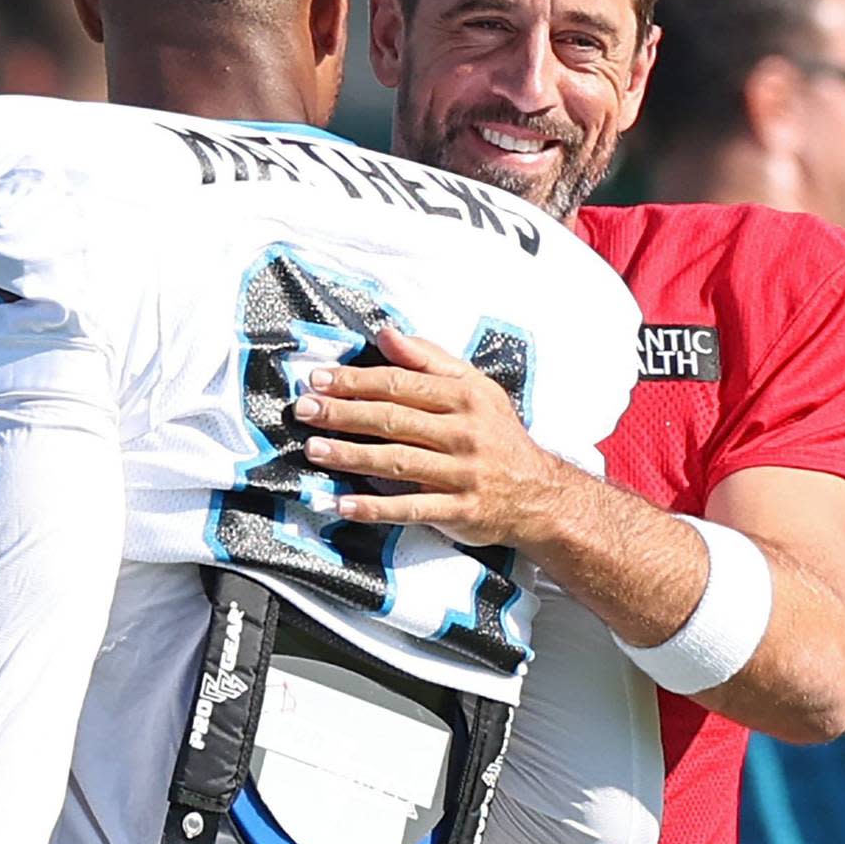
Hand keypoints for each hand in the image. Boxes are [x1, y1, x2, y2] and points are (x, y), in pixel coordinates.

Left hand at [292, 326, 564, 547]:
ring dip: (351, 456)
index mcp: (464, 397)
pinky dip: (375, 507)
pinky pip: (411, 508)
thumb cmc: (498, 436)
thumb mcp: (475, 388)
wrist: (540, 494)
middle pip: (393, 420)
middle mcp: (463, 433)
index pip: (401, 384)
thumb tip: (386, 333)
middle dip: (344, 413)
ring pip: (397, 461)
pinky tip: (343, 504)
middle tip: (304, 410)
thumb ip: (429, 360)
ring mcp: (461, 473)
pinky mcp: (459, 510)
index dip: (357, 381)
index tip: (319, 379)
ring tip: (314, 450)